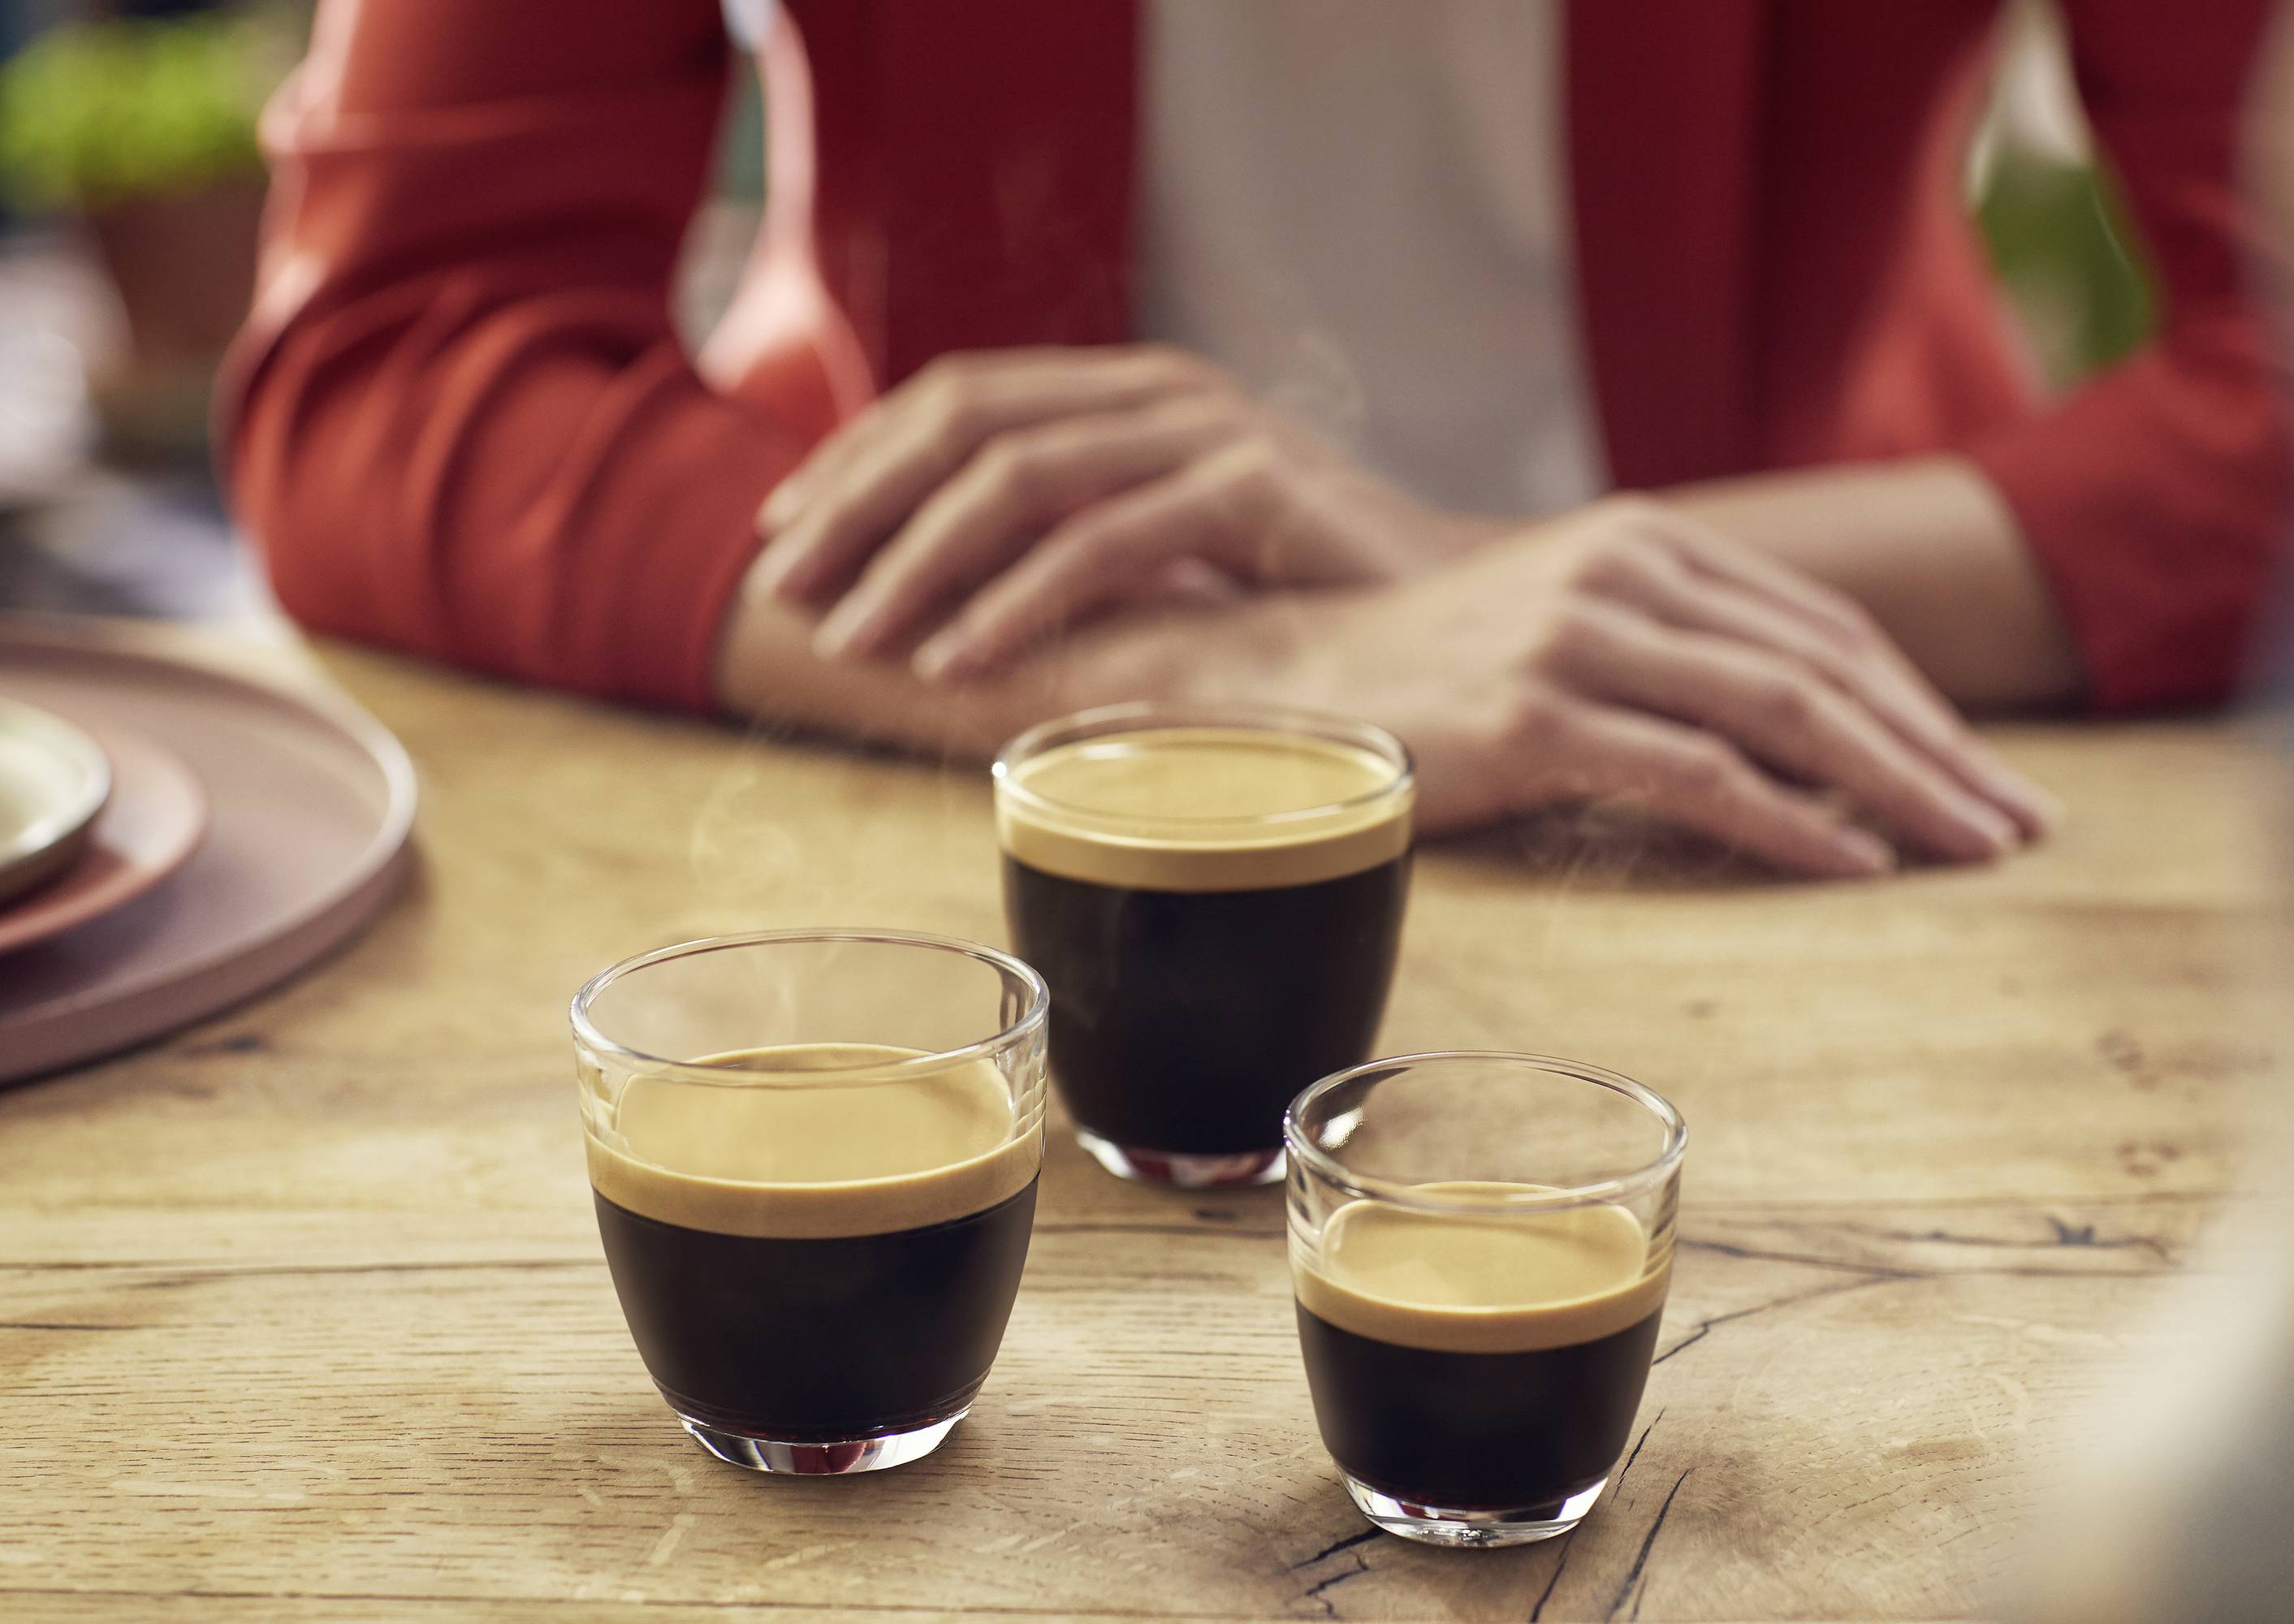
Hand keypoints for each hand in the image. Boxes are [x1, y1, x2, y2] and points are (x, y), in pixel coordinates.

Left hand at [751, 345, 1492, 678]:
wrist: (1455, 612)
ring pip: (1016, 478)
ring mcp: (1207, 430)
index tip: (783, 536)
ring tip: (853, 640)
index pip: (957, 397)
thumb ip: (1070, 540)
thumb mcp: (1167, 552)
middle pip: (964, 423)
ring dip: (917, 562)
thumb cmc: (1300, 597)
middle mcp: (1157, 389)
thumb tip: (929, 587)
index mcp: (1126, 388)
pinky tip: (957, 662)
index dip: (856, 460)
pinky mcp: (1253, 490)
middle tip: (787, 592)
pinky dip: (1015, 604)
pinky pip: (1102, 541)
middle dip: (859, 508)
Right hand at [1197, 501, 2055, 873]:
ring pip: (1782, 714)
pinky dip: (1790, 822)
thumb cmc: (1429, 673)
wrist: (1285, 682)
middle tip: (2021, 826)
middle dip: (1941, 751)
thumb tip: (1789, 722)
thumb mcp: (1563, 624)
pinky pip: (1697, 775)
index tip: (1987, 770)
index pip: (1818, 622)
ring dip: (1898, 789)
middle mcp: (1622, 570)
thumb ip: (1670, 642)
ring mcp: (1578, 640)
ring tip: (1971, 853)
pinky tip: (1854, 866)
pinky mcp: (1536, 717)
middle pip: (1823, 665)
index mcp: (1643, 537)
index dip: (1918, 699)